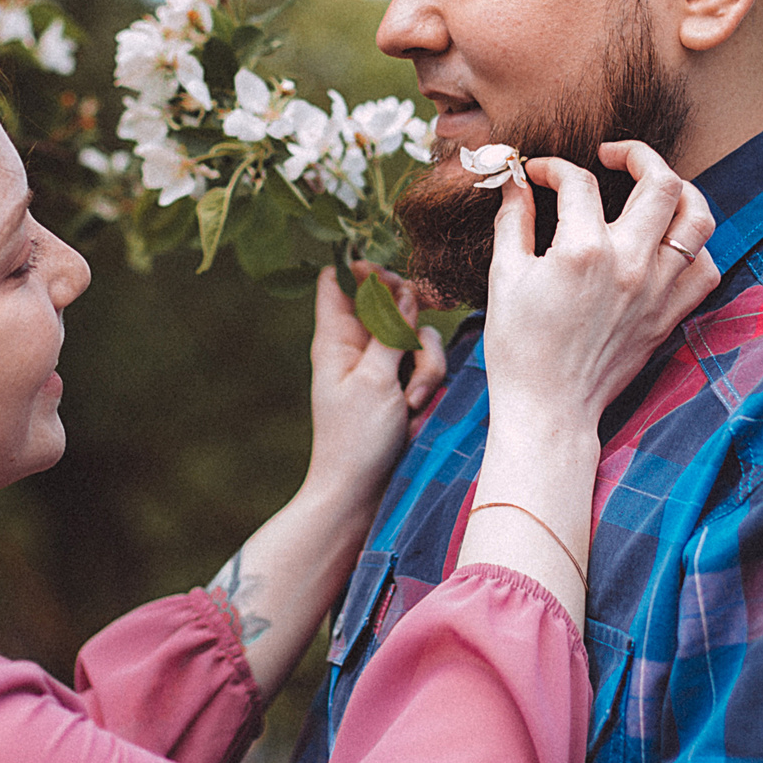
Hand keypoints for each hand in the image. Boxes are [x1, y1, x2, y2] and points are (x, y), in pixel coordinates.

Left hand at [302, 262, 448, 501]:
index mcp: (335, 337)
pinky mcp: (404, 384)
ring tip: (409, 401)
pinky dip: (427, 382)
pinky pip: (427, 364)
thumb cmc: (355, 439)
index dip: (362, 270)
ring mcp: (384, 365)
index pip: (338, 280)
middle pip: (390, 301)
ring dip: (423, 363)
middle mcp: (359, 345)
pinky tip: (415, 411)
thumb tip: (403, 290)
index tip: (388, 280)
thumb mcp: (374, 380)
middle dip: (409, 320)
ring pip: (417, 334)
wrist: (362, 491)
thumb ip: (391, 332)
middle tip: (408, 344)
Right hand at [480, 141, 718, 428]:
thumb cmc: (519, 347)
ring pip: (697, 218)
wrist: (550, 408)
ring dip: (680, 190)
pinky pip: (705, 268)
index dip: (552, 168)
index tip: (537, 174)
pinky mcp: (670, 315)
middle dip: (636, 154)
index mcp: (583, 251)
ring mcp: (658, 290)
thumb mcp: (505, 276)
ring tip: (656, 185)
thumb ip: (513, 220)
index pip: (578, 182)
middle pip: (660, 181)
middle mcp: (630, 264)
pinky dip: (695, 246)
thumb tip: (514, 180)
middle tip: (612, 154)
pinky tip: (669, 240)